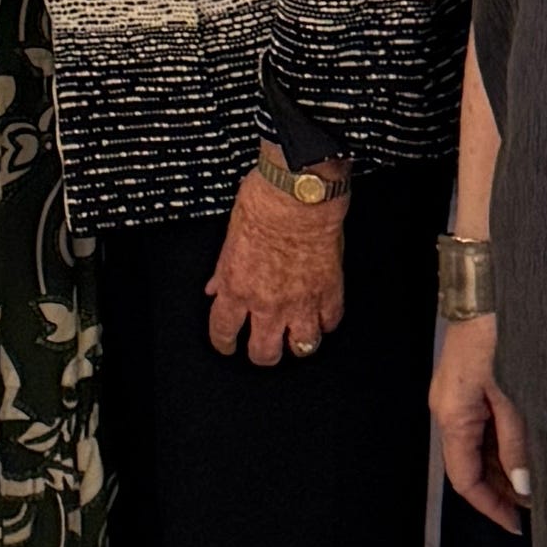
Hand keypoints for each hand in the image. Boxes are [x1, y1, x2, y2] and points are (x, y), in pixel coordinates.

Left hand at [206, 169, 347, 363]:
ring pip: (301, 347)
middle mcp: (268, 301)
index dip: (224, 343)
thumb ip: (223, 270)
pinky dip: (326, 322)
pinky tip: (321, 315)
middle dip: (262, 354)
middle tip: (262, 346)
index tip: (227, 343)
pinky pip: (330, 322)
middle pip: (264, 353)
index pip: (223, 332)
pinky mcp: (330, 291)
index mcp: (238, 287)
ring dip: (297, 344)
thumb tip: (216, 287)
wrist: (301, 193)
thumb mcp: (230, 235)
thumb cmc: (265, 202)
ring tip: (295, 337)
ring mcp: (301, 301)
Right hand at [431, 308, 532, 533]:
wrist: (489, 278)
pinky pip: (484, 420)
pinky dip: (505, 439)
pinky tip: (531, 442)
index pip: (464, 480)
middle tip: (540, 504)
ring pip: (479, 444)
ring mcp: (458, 390)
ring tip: (541, 476)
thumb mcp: (515, 394)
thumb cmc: (498, 329)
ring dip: (506, 464)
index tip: (518, 526)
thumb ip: (518, 443)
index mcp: (452, 414)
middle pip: (470, 464)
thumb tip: (523, 485)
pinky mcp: (472, 375)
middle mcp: (448, 406)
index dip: (491, 507)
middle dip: (502, 488)